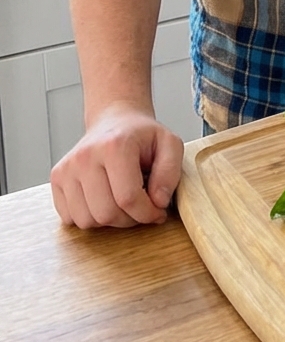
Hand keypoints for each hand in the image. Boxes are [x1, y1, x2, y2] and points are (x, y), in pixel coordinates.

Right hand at [50, 104, 183, 228]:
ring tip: (124, 201)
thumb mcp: (170, 144)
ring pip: (87, 220)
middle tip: (142, 207)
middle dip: (130, 219)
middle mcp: (85, 156)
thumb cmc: (142, 135)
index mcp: (115, 146)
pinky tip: (105, 199)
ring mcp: (67, 168)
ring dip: (110, 220)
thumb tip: (158, 202)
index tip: (158, 211)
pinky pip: (71, 218)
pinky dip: (91, 217)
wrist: (115, 120)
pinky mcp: (57, 178)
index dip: (147, 213)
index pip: (128, 198)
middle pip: (106, 213)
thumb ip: (170, 172)